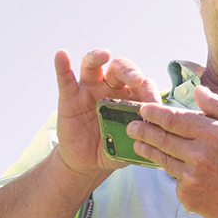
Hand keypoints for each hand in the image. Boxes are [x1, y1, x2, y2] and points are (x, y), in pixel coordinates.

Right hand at [52, 49, 158, 180]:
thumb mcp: (132, 144)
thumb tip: (156, 132)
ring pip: (92, 66)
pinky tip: (62, 55)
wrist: (88, 163)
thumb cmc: (116, 149)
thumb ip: (143, 136)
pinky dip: (62, 66)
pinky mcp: (69, 98)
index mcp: (131, 96)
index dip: (149, 92)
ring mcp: (89, 90)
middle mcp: (111, 88)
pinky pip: (65, 79)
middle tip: (135, 79)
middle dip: (128, 70)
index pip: (143, 84)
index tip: (154, 106)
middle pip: (119, 69)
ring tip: (103, 55)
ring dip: (97, 57)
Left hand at [128, 84, 217, 217]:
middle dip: (142, 130)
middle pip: (161, 138)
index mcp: (212, 133)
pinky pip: (174, 180)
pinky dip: (173, 174)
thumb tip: (198, 90)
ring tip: (139, 144)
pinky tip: (174, 169)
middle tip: (132, 126)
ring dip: (147, 150)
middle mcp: (199, 154)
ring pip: (162, 160)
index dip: (154, 113)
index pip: (173, 119)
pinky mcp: (189, 195)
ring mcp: (192, 177)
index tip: (144, 109)